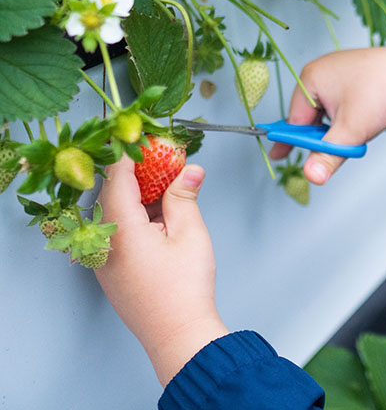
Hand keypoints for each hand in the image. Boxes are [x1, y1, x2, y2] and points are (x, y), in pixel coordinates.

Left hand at [95, 156, 228, 385]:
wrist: (177, 334)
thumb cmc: (184, 289)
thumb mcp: (190, 233)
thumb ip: (185, 196)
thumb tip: (189, 170)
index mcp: (120, 228)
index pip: (117, 177)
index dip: (133, 155)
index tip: (149, 142)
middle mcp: (104, 242)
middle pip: (113, 194)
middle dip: (139, 174)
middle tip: (166, 162)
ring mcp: (104, 258)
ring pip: (115, 213)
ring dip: (139, 196)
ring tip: (170, 188)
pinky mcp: (111, 270)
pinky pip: (116, 233)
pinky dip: (136, 217)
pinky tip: (161, 217)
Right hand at [269, 47, 385, 183]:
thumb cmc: (381, 93)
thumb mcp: (351, 131)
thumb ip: (327, 155)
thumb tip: (311, 177)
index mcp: (310, 78)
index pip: (294, 118)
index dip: (290, 141)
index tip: (279, 157)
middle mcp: (321, 70)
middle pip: (310, 114)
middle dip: (321, 134)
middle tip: (334, 148)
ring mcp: (338, 70)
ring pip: (328, 111)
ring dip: (338, 127)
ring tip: (359, 127)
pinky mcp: (355, 75)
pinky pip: (343, 102)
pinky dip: (349, 116)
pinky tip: (365, 117)